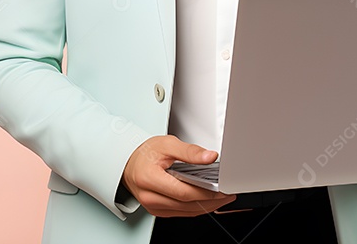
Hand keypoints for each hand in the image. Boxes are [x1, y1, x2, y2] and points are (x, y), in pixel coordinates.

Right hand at [121, 135, 236, 216]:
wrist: (128, 163)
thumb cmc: (145, 153)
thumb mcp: (167, 144)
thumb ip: (190, 151)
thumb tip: (210, 157)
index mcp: (149, 178)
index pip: (183, 191)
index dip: (206, 192)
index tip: (222, 188)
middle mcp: (150, 197)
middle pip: (187, 204)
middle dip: (211, 200)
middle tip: (228, 193)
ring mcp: (153, 206)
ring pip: (186, 212)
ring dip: (207, 206)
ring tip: (222, 197)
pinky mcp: (158, 211)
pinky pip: (181, 213)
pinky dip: (196, 208)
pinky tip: (207, 201)